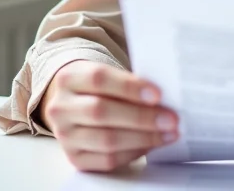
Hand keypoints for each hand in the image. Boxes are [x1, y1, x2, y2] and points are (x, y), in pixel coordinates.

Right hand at [40, 60, 179, 172]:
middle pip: (102, 112)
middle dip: (142, 117)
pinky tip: (152, 144)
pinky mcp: (74, 158)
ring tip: (168, 133)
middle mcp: (61, 107)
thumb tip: (165, 97)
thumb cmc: (102, 85)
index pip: (99, 79)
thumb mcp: (109, 72)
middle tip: (171, 119)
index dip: (129, 87)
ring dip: (143, 137)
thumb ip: (131, 81)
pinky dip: (134, 152)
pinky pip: (107, 160)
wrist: (74, 102)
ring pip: (106, 140)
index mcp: (69, 78)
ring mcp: (65, 135)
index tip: (158, 94)